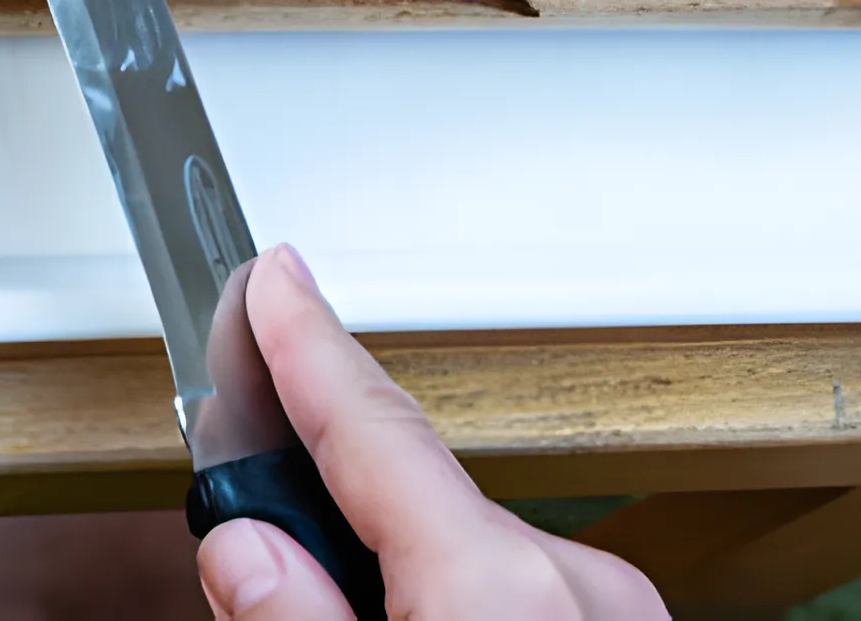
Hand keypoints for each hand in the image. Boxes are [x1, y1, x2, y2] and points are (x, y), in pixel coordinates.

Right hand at [197, 248, 664, 619]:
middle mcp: (573, 582)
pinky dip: (454, 598)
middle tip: (244, 524)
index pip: (371, 426)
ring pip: (463, 550)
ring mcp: (616, 612)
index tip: (274, 273)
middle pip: (408, 496)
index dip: (306, 342)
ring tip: (324, 606)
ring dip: (393, 570)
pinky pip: (518, 592)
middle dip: (323, 500)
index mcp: (501, 588)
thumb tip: (245, 548)